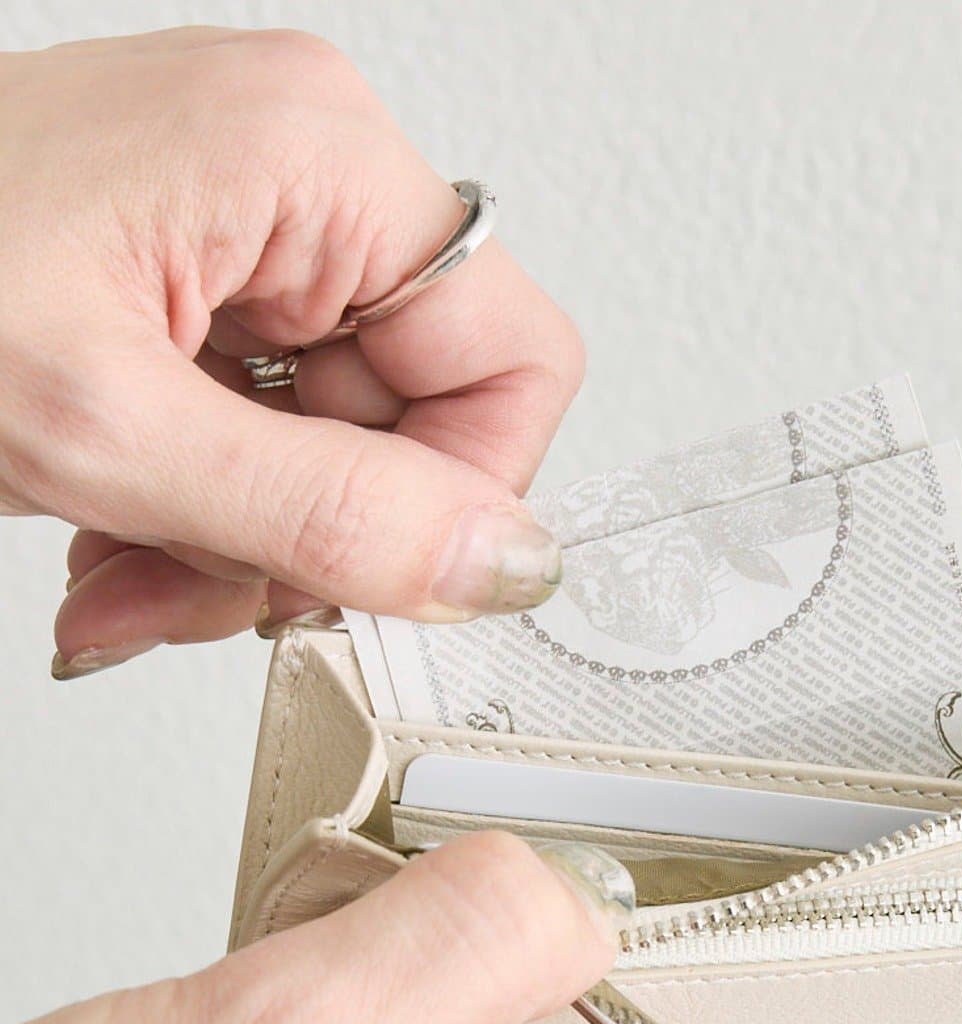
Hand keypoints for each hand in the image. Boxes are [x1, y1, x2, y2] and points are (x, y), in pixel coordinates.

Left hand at [0, 28, 583, 676]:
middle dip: (308, 537)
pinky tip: (107, 535)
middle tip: (201, 584)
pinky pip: (259, 429)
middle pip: (416, 420)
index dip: (458, 501)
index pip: (514, 363)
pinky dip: (192, 511)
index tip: (368, 577)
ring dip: (234, 548)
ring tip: (119, 569)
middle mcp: (297, 172)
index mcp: (313, 159)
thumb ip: (328, 512)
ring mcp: (243, 220)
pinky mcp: (189, 270)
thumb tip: (500, 560)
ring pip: (335, 447)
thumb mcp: (106, 430)